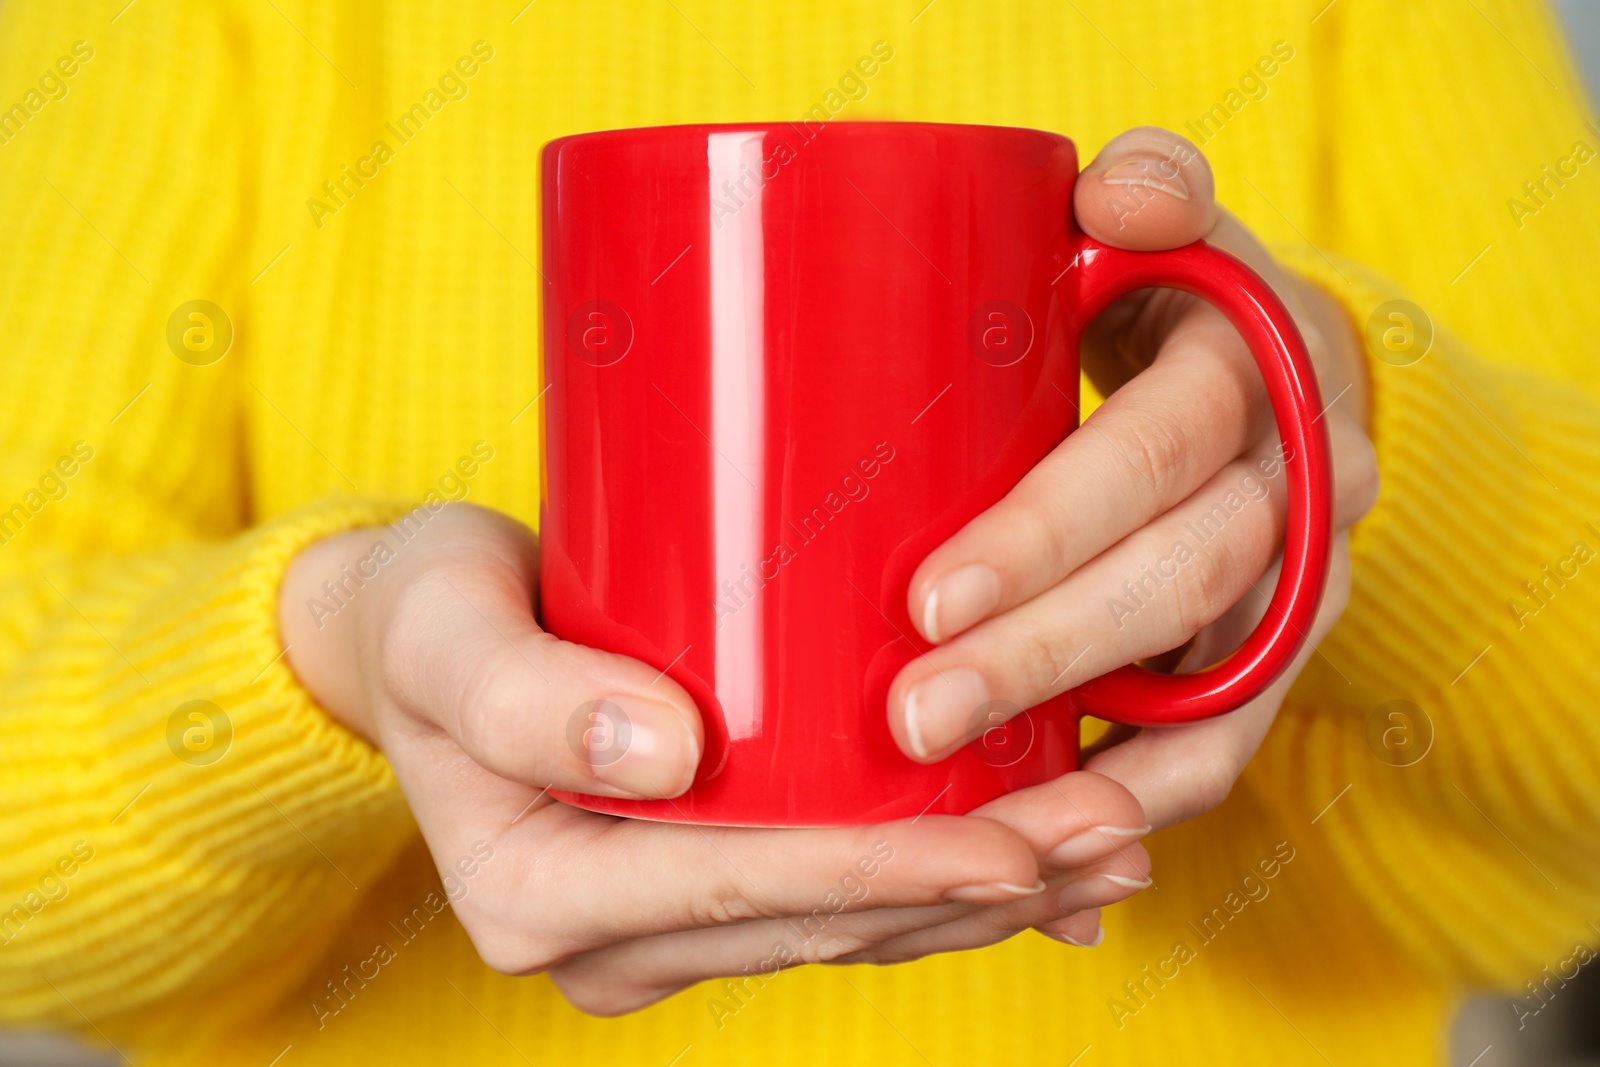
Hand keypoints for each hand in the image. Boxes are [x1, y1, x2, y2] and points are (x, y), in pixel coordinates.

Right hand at [280, 504, 1153, 1014]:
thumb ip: (525, 695)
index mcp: (541, 901)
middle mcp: (605, 941)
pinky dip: (938, 888)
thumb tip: (667, 755)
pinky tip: (1043, 878)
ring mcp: (658, 927)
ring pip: (850, 925)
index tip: (1011, 846)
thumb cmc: (425, 616)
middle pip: (827, 919)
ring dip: (987, 894)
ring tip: (1111, 848)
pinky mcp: (697, 890)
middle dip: (978, 885)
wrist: (408, 640)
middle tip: (1115, 832)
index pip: (749, 889)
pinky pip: (834, 902)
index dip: (888, 873)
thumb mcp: (442, 630)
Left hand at [888, 127, 1376, 859]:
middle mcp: (1302, 491)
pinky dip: (1142, 806)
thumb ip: (1150, 194)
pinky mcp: (1267, 663)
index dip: (1052, 528)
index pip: (1160, 450)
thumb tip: (1119, 193)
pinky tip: (1054, 858)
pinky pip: (1221, 753)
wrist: (1264, 380)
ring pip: (1212, 693)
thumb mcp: (1167, 226)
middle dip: (1046, 658)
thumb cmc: (1170, 300)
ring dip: (1095, 764)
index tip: (930, 600)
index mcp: (1262, 371)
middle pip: (1182, 582)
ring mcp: (1295, 590)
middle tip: (915, 717)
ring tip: (981, 829)